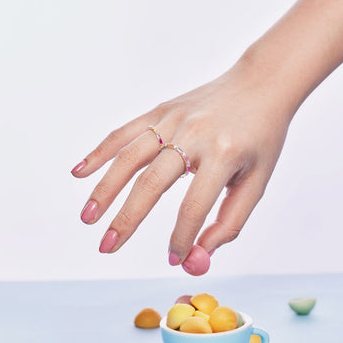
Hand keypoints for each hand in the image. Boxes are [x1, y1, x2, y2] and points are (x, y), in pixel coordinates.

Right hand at [71, 56, 292, 274]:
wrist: (261, 84)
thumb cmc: (261, 137)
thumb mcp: (257, 181)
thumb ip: (230, 221)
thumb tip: (200, 254)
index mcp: (224, 154)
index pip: (193, 207)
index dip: (181, 238)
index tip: (173, 258)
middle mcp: (193, 134)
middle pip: (151, 183)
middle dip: (126, 220)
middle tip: (106, 247)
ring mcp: (173, 118)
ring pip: (129, 158)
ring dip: (104, 189)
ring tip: (88, 217)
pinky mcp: (161, 109)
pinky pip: (124, 132)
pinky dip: (100, 152)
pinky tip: (80, 171)